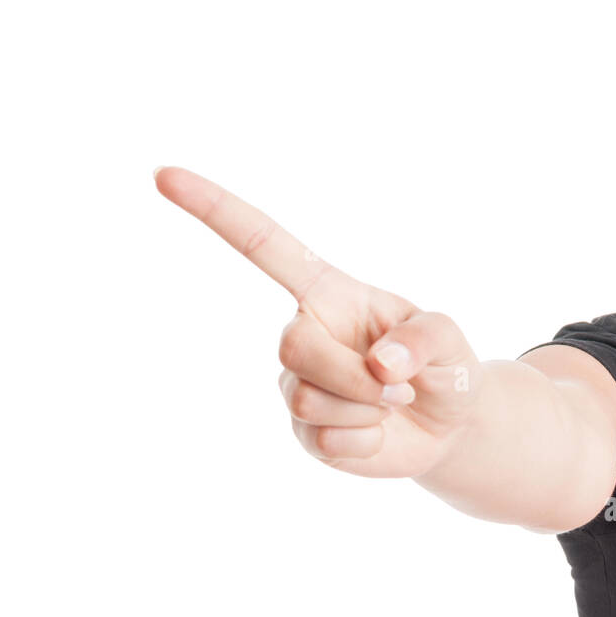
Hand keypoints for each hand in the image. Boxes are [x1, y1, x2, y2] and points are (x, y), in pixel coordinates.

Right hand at [154, 166, 482, 478]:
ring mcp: (298, 383)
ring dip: (365, 408)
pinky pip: (323, 438)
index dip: (216, 210)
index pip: (265, 246)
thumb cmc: (445, 366)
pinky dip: (366, 441)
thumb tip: (381, 364)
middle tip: (400, 387)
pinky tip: (378, 432)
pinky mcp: (304, 430)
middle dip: (354, 375)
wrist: (449, 428)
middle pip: (294, 346)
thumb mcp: (451, 339)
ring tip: (392, 404)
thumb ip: (424, 339)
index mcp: (330, 292)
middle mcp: (305, 332)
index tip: (164, 176)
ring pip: (306, 396)